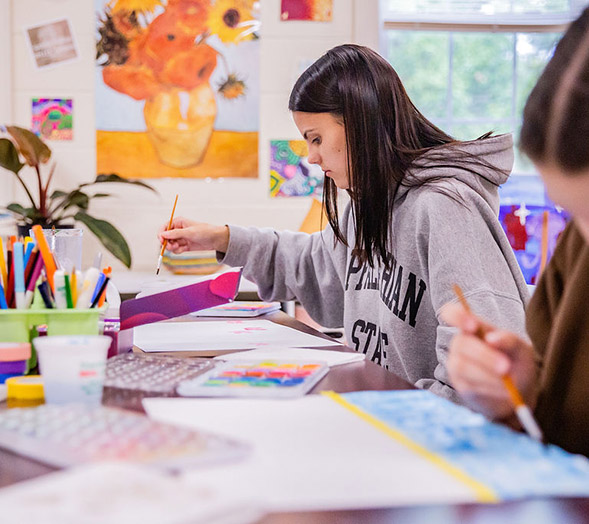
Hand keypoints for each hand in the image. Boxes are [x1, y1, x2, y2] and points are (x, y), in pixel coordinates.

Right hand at [158, 217, 229, 253]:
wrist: (215, 239)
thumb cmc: (204, 231)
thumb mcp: (189, 232)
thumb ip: (175, 234)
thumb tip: (163, 234)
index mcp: (178, 222)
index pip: (164, 227)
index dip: (161, 234)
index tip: (161, 241)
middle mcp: (178, 230)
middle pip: (165, 237)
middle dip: (167, 243)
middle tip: (173, 246)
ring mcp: (181, 238)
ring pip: (170, 244)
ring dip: (172, 247)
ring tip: (179, 247)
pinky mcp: (184, 246)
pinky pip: (176, 249)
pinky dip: (177, 251)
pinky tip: (183, 250)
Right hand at [441, 303, 538, 421]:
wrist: (520, 392)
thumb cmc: (517, 363)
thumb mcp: (521, 349)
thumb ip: (509, 340)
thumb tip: (491, 339)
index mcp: (474, 328)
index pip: (453, 314)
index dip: (456, 316)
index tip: (472, 326)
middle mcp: (461, 344)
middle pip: (461, 344)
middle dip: (484, 356)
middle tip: (506, 367)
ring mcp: (457, 364)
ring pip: (461, 366)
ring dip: (486, 374)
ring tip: (506, 382)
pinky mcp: (460, 385)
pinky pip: (467, 385)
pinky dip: (488, 388)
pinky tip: (502, 390)